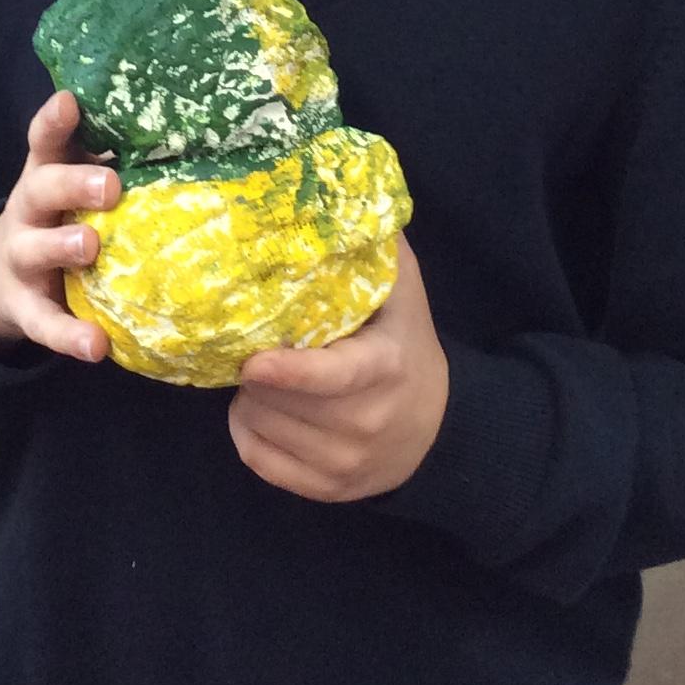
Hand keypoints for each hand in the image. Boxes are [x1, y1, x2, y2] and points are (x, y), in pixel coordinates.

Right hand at [0, 90, 118, 361]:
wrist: (0, 279)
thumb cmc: (60, 217)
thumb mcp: (72, 185)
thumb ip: (109, 164)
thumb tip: (183, 134)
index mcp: (45, 174)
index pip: (44, 141)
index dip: (54, 121)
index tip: (69, 102)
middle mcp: (28, 210)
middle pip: (40, 189)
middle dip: (72, 185)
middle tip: (110, 186)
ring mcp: (21, 258)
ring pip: (34, 249)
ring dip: (62, 246)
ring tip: (90, 247)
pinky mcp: (24, 307)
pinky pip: (44, 323)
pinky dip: (68, 335)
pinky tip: (96, 346)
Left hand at [229, 235, 448, 501]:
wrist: (438, 430)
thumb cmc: (408, 347)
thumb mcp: (405, 295)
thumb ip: (377, 249)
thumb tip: (343, 193)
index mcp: (385, 369)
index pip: (333, 378)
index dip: (288, 372)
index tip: (254, 361)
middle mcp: (366, 422)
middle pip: (282, 402)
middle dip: (255, 372)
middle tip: (255, 347)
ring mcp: (347, 463)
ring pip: (265, 429)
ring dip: (250, 399)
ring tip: (261, 377)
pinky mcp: (328, 491)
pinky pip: (261, 462)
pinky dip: (247, 433)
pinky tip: (259, 409)